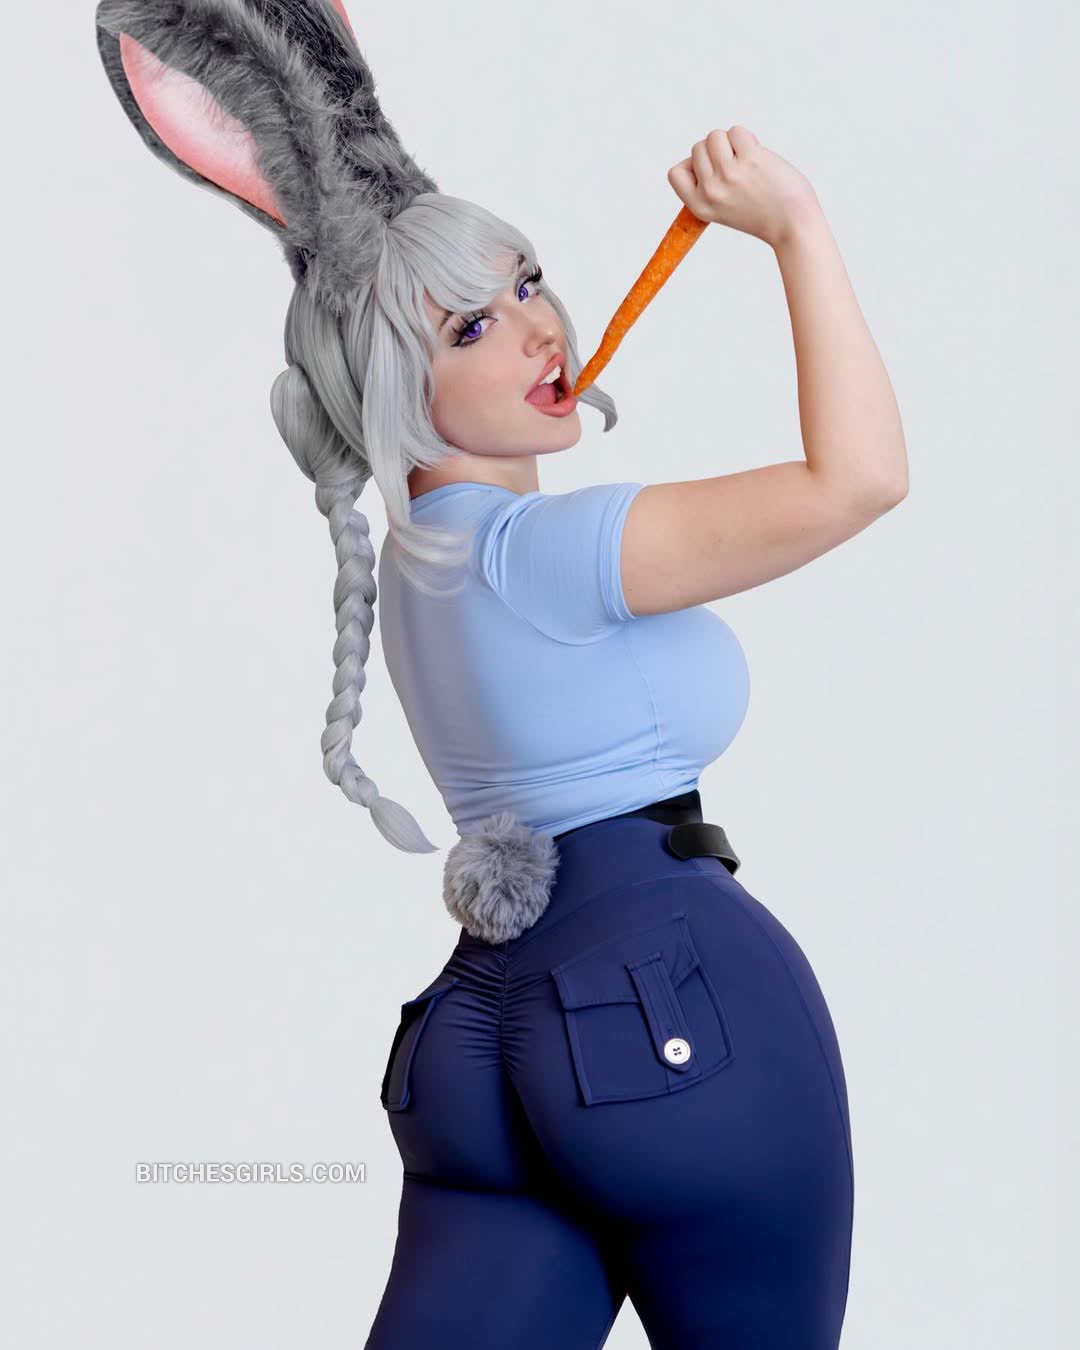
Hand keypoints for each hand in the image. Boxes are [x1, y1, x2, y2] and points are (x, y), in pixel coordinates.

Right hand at [667, 126, 818, 248]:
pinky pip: (737, 131)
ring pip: (714, 135)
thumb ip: (710, 184)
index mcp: (699, 206)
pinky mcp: (749, 159)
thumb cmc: (762, 213)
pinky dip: (748, 138)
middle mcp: (710, 191)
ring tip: (746, 160)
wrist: (793, 224)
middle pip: (698, 147)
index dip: (691, 166)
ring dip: (731, 141)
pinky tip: (759, 156)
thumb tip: (705, 148)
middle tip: (738, 170)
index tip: (711, 172)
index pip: (675, 173)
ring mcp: (729, 174)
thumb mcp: (723, 209)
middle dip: (717, 151)